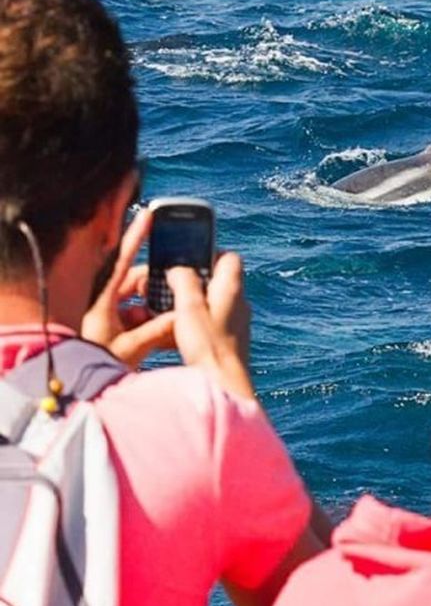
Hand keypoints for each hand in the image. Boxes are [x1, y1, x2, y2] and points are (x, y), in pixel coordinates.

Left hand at [81, 209, 176, 368]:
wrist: (71, 390)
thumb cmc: (90, 367)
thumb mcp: (130, 349)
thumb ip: (158, 331)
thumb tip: (184, 317)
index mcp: (99, 300)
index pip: (121, 260)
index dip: (136, 236)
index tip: (149, 215)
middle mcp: (98, 303)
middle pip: (133, 281)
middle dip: (156, 285)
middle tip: (177, 290)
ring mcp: (101, 316)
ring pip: (134, 300)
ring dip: (154, 308)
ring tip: (173, 319)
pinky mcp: (105, 329)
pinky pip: (131, 316)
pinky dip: (147, 321)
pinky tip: (163, 333)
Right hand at [168, 254, 254, 400]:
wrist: (224, 384)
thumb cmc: (208, 346)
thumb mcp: (189, 307)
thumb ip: (184, 281)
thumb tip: (179, 268)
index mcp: (231, 288)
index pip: (229, 257)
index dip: (209, 253)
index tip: (187, 259)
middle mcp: (239, 302)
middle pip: (218, 279)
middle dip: (194, 280)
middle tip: (170, 286)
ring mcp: (237, 321)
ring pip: (213, 302)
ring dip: (193, 303)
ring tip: (170, 310)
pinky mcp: (231, 339)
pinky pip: (213, 322)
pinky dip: (197, 322)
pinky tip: (178, 333)